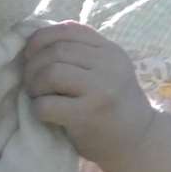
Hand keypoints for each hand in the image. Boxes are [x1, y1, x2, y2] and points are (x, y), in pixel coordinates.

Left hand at [22, 21, 156, 167]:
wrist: (140, 142)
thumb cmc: (113, 106)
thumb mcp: (107, 71)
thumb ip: (81, 53)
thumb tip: (35, 40)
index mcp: (110, 50)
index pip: (69, 29)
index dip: (42, 38)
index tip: (31, 54)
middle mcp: (109, 65)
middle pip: (56, 50)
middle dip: (34, 64)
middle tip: (30, 81)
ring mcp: (100, 89)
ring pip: (51, 73)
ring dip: (34, 85)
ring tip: (37, 96)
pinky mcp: (89, 115)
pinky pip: (48, 104)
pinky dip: (38, 108)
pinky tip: (43, 113)